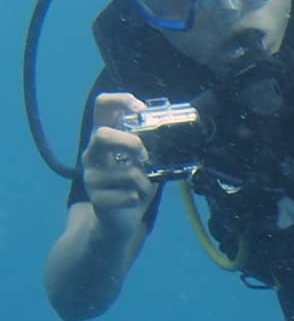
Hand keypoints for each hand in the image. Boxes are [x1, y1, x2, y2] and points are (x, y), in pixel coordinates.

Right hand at [82, 93, 155, 236]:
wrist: (118, 219)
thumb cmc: (132, 185)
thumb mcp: (142, 161)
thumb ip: (150, 146)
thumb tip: (175, 134)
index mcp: (103, 139)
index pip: (102, 106)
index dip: (121, 101)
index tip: (140, 109)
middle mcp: (92, 154)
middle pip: (102, 134)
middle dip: (131, 143)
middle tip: (144, 155)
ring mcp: (91, 177)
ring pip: (127, 173)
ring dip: (146, 183)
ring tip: (142, 188)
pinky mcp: (97, 199)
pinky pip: (129, 196)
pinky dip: (140, 198)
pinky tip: (134, 200)